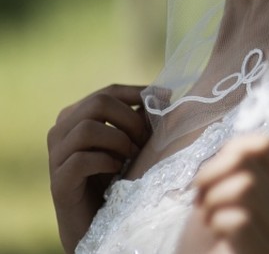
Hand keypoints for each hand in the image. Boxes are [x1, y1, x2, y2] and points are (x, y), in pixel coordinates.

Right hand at [47, 84, 150, 252]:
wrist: (94, 222)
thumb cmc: (114, 179)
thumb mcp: (129, 145)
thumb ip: (138, 121)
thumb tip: (162, 96)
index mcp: (76, 117)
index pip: (108, 92)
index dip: (137, 92)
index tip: (166, 98)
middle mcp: (60, 131)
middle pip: (98, 103)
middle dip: (130, 119)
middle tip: (145, 139)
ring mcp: (56, 156)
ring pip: (87, 129)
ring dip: (119, 141)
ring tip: (132, 156)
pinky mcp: (59, 181)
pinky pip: (82, 160)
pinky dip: (107, 161)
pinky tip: (118, 170)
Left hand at [192, 134, 268, 253]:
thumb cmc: (205, 238)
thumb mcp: (215, 188)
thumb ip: (231, 162)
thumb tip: (238, 151)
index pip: (262, 145)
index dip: (225, 156)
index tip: (209, 181)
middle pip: (246, 163)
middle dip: (210, 179)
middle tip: (205, 206)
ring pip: (245, 186)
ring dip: (214, 201)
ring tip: (212, 220)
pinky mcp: (266, 251)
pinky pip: (240, 217)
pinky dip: (218, 222)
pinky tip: (219, 237)